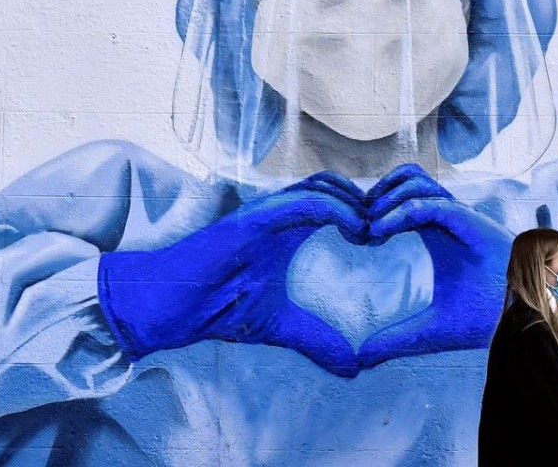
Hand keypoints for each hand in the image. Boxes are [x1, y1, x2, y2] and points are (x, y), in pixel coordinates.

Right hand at [98, 171, 366, 376]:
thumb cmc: (218, 309)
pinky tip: (355, 231)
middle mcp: (279, 214)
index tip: (384, 240)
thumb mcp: (281, 327)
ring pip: (323, 189)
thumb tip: (353, 369)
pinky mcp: (254, 219)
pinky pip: (304, 203)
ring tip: (373, 233)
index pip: (335, 203)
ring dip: (355, 205)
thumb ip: (317, 340)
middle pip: (335, 188)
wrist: (171, 309)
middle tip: (385, 231)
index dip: (363, 214)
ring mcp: (266, 213)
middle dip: (366, 204)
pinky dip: (335, 210)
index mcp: (287, 230)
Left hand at [358, 164, 512, 367]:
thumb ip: (397, 338)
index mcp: (437, 232)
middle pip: (406, 179)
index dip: (374, 211)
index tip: (354, 238)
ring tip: (369, 230)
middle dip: (376, 194)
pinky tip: (380, 232)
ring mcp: (461, 217)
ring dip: (387, 199)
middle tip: (356, 228)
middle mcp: (448, 218)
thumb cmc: (490, 315)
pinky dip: (402, 212)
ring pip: (417, 182)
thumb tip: (361, 358)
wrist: (532, 319)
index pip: (400, 200)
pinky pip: (432, 205)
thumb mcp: (431, 330)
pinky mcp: (472, 224)